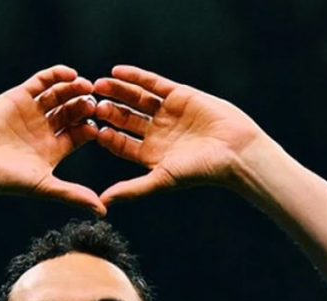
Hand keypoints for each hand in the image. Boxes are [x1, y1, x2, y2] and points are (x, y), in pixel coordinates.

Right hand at [0, 65, 104, 214]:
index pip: (82, 133)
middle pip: (73, 111)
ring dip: (74, 88)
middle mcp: (44, 130)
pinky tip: (70, 74)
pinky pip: (41, 81)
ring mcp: (31, 112)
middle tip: (96, 102)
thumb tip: (103, 211)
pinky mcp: (17, 96)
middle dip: (85, 105)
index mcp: (54, 150)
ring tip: (85, 85)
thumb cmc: (5, 179)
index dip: (93, 126)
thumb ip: (73, 195)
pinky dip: (56, 75)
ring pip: (60, 94)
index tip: (102, 123)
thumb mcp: (44, 186)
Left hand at [92, 65, 264, 205]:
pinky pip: (152, 83)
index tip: (92, 130)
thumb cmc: (199, 170)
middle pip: (125, 119)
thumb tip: (103, 202)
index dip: (106, 136)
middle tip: (91, 105)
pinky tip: (116, 71)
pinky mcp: (178, 95)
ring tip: (98, 84)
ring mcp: (167, 113)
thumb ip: (132, 189)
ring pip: (135, 99)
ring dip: (117, 92)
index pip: (121, 143)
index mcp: (150, 154)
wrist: (234, 150)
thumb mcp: (161, 179)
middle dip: (108, 112)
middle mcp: (156, 133)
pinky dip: (135, 77)